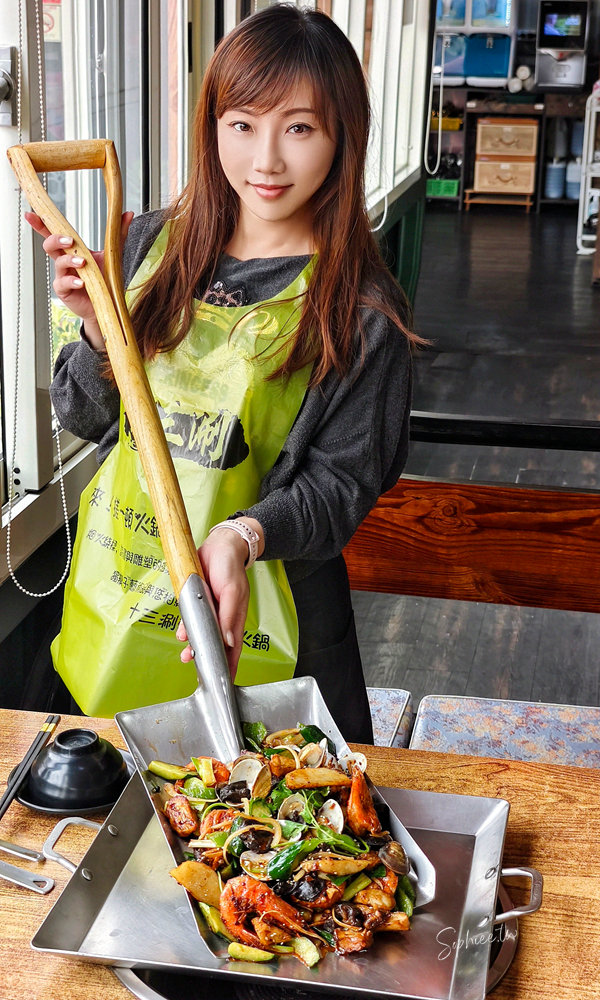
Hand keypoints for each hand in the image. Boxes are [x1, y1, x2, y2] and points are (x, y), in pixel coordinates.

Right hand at [25, 210, 132, 350]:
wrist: (106, 303)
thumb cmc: (104, 279)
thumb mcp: (111, 255)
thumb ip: (119, 235)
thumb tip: (128, 214)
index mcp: (71, 251)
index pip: (53, 234)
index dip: (41, 224)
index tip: (31, 214)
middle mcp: (64, 261)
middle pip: (50, 245)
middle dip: (57, 240)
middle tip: (70, 241)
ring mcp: (62, 275)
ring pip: (58, 263)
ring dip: (70, 260)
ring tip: (83, 263)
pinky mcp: (64, 290)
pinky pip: (63, 283)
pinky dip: (72, 281)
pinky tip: (81, 282)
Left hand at [176, 518, 263, 679]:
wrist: (218, 545)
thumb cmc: (229, 567)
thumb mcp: (231, 591)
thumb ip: (229, 616)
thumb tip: (228, 640)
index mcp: (235, 617)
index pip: (233, 648)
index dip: (229, 664)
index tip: (225, 681)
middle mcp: (223, 617)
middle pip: (216, 644)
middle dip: (207, 658)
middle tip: (198, 671)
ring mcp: (210, 610)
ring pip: (201, 633)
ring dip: (194, 645)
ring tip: (186, 656)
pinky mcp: (197, 601)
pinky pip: (190, 618)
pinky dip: (185, 628)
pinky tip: (181, 634)